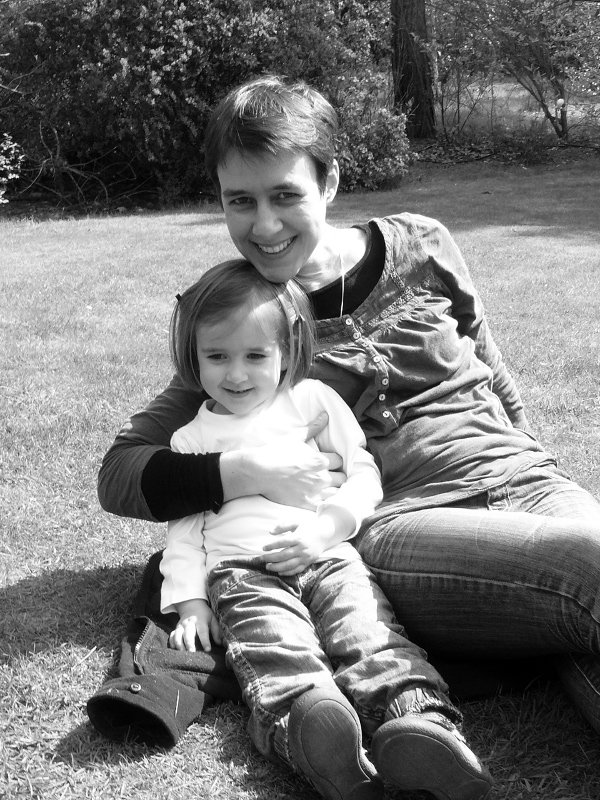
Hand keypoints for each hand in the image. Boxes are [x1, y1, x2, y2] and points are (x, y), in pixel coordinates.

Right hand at [169, 599, 221, 651]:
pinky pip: (172, 636)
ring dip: (179, 644)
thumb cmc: (204, 615)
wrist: (192, 605)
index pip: (203, 631)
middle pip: (188, 633)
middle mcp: (189, 623)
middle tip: (192, 652)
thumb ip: (216, 631)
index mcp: (200, 621)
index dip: (205, 641)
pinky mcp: (176, 629)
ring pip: (178, 635)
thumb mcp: (212, 619)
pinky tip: (174, 649)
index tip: (208, 649)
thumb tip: (220, 643)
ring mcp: (181, 626)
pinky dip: (172, 642)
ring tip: (183, 653)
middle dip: (189, 643)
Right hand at [221, 412, 344, 508]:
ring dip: (335, 491)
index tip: (331, 463)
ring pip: (338, 494)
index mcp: (320, 460)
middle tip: (331, 476)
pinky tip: (322, 501)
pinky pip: (325, 507)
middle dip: (338, 476)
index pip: (340, 461)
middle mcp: (321, 477)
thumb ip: (313, 428)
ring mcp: (315, 492)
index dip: (336, 461)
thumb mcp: (295, 437)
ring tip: (328, 489)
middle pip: (342, 478)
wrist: (259, 471)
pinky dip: (326, 505)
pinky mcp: (307, 504)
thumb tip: (325, 415)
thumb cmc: (276, 453)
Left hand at [263, 517, 334, 575]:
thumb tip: (270, 532)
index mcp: (299, 537)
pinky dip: (288, 573)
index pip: (282, 542)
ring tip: (268, 567)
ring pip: (289, 565)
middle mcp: (302, 549)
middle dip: (271, 558)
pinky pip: (297, 570)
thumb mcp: (296, 522)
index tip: (263, 548)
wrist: (325, 534)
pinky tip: (279, 572)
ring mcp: (305, 557)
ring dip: (277, 567)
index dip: (272, 546)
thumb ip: (283, 526)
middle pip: (284, 555)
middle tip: (261, 558)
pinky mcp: (308, 563)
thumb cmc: (309, 526)